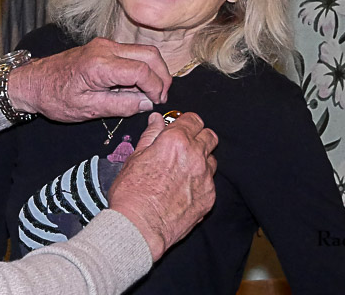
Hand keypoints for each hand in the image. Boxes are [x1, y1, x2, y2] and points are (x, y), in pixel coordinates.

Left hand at [6, 38, 171, 121]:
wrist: (34, 82)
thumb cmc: (55, 97)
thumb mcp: (88, 109)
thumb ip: (120, 106)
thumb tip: (147, 103)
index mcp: (100, 65)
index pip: (142, 70)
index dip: (156, 87)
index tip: (157, 101)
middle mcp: (105, 49)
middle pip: (149, 54)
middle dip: (162, 75)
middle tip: (161, 96)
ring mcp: (105, 45)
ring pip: (143, 52)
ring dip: (153, 70)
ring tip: (150, 93)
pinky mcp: (103, 47)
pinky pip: (131, 53)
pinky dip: (141, 67)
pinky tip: (136, 86)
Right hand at [107, 112, 217, 260]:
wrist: (140, 226)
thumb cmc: (132, 193)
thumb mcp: (135, 157)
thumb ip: (150, 136)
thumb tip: (156, 120)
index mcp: (176, 141)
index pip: (193, 119)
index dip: (186, 122)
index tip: (180, 127)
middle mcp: (195, 156)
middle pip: (209, 136)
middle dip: (198, 137)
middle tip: (184, 145)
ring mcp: (205, 178)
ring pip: (212, 160)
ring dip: (201, 160)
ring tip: (183, 170)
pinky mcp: (209, 197)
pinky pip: (210, 182)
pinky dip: (200, 182)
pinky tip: (184, 189)